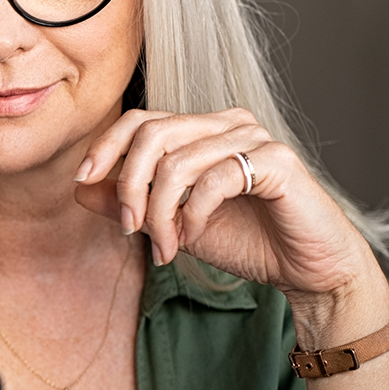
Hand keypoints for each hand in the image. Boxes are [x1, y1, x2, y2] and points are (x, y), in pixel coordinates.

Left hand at [72, 107, 388, 346]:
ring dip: (161, 212)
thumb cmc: (248, 242)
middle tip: (130, 228)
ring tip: (167, 247)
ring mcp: (255, 138)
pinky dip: (194, 214)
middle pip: (153, 133)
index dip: (106, 146)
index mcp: (203, 130)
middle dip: (130, 184)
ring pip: (179, 160)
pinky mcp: (278, 162)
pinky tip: (193, 237)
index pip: (141, 119)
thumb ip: (130, 204)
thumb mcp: (174, 224)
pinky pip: (215, 179)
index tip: (83, 180)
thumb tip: (81, 186)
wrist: (307, 270)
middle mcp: (228, 124)